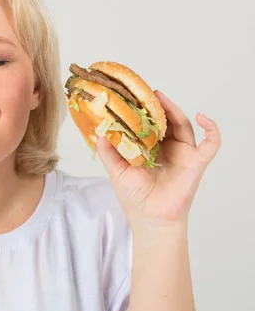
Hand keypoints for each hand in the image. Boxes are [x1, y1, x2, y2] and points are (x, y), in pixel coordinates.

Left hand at [96, 90, 220, 231]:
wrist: (150, 218)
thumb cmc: (135, 198)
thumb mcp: (116, 170)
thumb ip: (108, 151)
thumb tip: (99, 132)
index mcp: (150, 149)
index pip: (150, 124)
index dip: (144, 111)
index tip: (134, 97)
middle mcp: (168, 149)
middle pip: (167, 121)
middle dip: (159, 106)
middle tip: (147, 92)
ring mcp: (183, 154)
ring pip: (184, 125)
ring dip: (175, 110)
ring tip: (161, 98)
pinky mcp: (196, 162)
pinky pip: (211, 144)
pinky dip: (212, 129)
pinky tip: (202, 116)